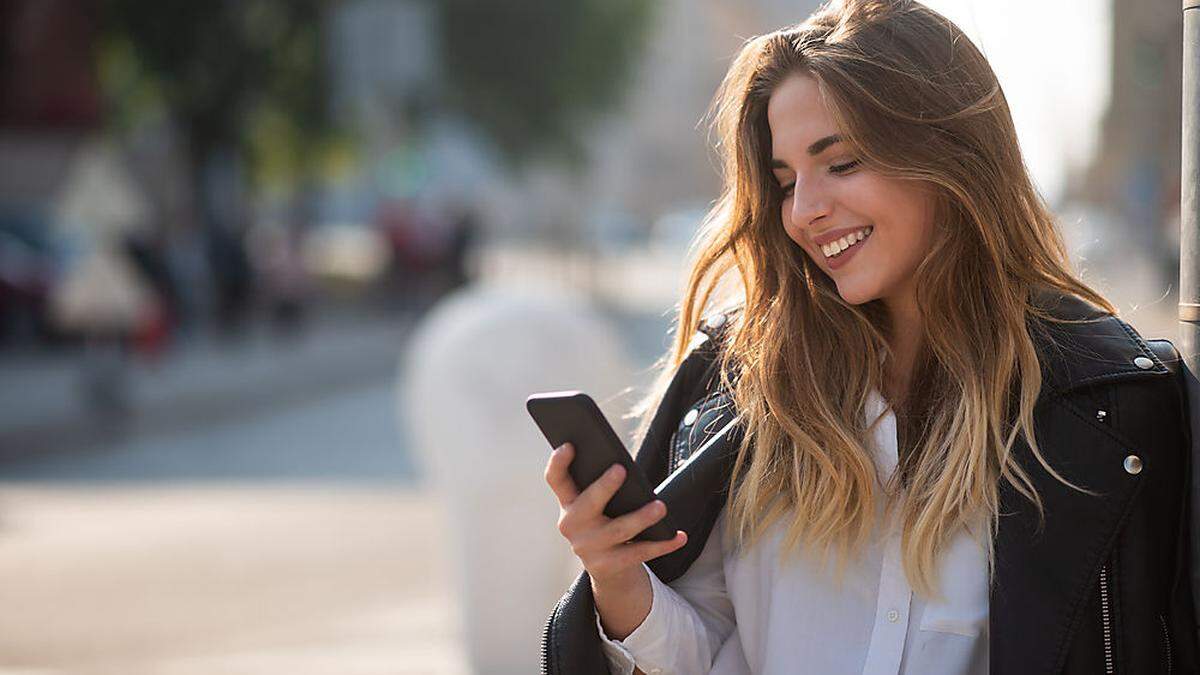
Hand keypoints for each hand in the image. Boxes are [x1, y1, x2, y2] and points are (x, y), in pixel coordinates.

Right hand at [544, 443, 687, 587]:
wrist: (605, 567)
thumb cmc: (604, 522)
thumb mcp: (596, 504)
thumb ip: (601, 485)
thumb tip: (623, 464)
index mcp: (567, 502)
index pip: (556, 480)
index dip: (558, 463)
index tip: (568, 445)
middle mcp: (572, 525)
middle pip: (588, 503)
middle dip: (604, 486)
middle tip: (621, 469)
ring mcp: (588, 548)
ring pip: (618, 530)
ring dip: (641, 517)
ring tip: (660, 507)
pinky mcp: (607, 566)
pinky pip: (639, 553)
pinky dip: (662, 544)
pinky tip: (678, 536)